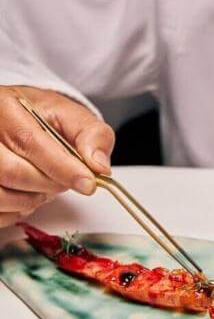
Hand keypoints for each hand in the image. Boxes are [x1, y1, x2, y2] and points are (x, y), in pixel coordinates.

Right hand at [0, 86, 114, 227]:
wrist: (16, 119)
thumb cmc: (40, 117)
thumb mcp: (71, 115)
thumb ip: (92, 135)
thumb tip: (98, 165)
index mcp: (5, 107)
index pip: (30, 141)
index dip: (61, 167)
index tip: (88, 183)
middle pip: (12, 172)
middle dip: (49, 184)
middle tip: (68, 181)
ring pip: (0, 195)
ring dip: (31, 200)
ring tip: (47, 186)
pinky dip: (15, 211)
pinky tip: (26, 195)